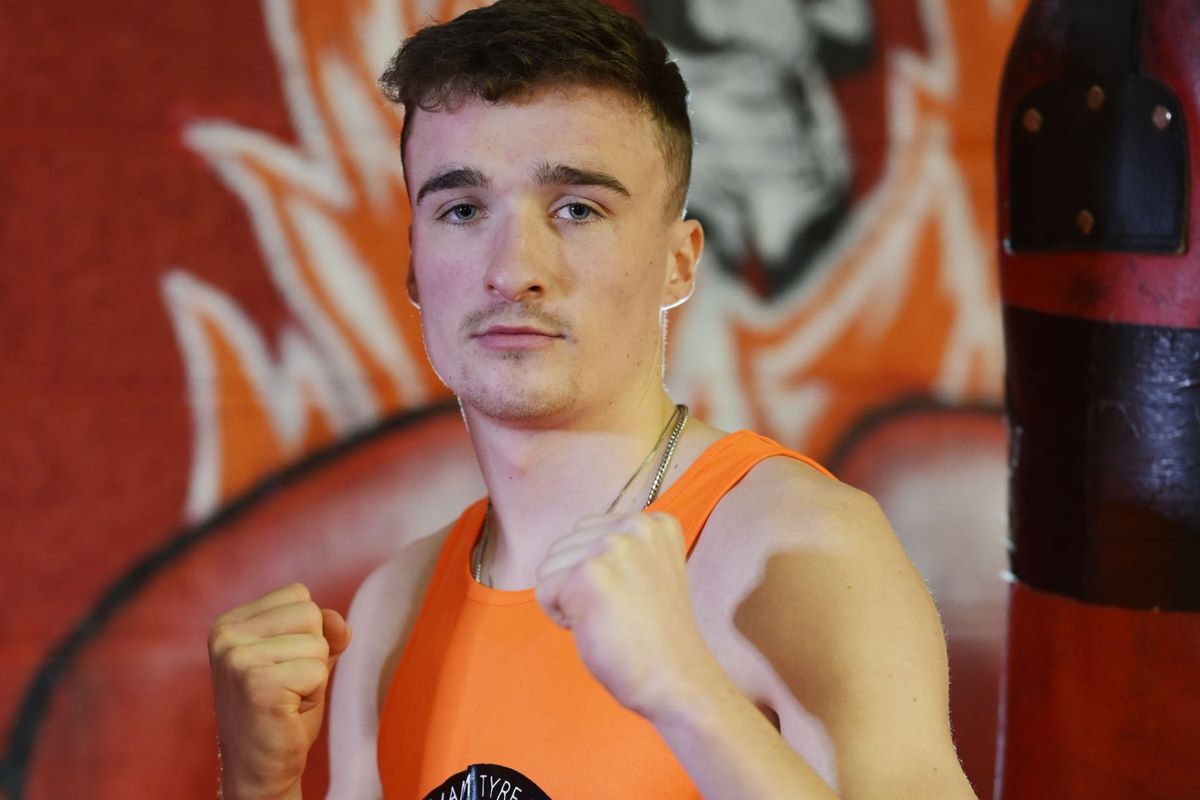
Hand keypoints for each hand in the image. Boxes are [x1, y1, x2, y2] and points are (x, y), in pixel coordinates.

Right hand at [208, 583, 350, 799]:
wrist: (260, 770)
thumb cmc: (283, 711)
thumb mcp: (305, 659)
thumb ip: (324, 631)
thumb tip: (336, 621)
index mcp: (231, 622)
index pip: (299, 595)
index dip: (307, 633)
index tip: (283, 666)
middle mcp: (226, 634)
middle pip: (310, 613)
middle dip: (313, 653)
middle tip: (288, 686)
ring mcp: (237, 657)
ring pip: (317, 643)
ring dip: (314, 676)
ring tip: (287, 699)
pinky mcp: (255, 683)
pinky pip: (318, 671)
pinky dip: (313, 694)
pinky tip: (287, 712)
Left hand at [535, 512, 716, 720]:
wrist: (675, 678)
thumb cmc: (654, 635)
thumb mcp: (645, 570)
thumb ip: (618, 549)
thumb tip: (567, 546)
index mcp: (653, 523)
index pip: (586, 532)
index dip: (595, 572)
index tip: (629, 597)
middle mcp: (635, 525)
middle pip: (564, 546)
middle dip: (576, 582)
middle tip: (617, 612)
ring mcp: (612, 547)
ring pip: (550, 566)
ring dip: (567, 598)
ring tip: (607, 618)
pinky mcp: (589, 574)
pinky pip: (544, 590)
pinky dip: (558, 616)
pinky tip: (594, 627)